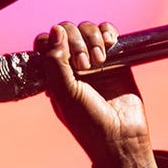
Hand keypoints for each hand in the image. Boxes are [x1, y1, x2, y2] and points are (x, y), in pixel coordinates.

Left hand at [34, 21, 158, 167]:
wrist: (122, 138)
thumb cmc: (89, 123)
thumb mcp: (65, 94)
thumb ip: (55, 62)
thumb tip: (56, 30)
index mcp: (53, 74)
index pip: (45, 42)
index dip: (53, 42)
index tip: (65, 58)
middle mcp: (70, 65)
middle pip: (66, 31)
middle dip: (75, 41)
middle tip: (84, 66)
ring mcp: (93, 60)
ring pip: (87, 29)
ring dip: (92, 38)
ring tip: (99, 61)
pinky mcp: (116, 58)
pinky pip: (108, 33)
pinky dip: (108, 32)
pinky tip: (111, 43)